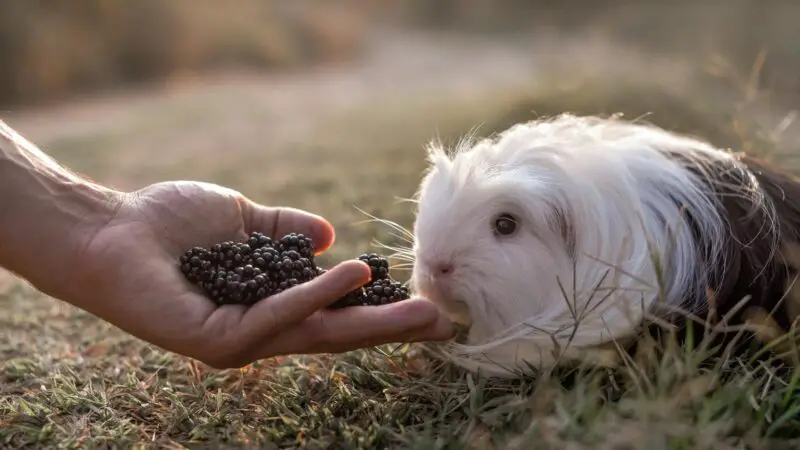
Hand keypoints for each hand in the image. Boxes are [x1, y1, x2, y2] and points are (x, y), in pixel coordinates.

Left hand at [73, 181, 454, 367]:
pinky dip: (314, 296)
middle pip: (335, 333)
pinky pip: (275, 316)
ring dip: (368, 319)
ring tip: (418, 309)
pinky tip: (349, 276)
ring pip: (316, 332)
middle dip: (389, 329)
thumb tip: (328, 234)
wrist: (110, 230)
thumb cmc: (169, 224)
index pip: (334, 313)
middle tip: (441, 324)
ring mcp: (240, 340)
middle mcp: (260, 329)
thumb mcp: (245, 222)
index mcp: (270, 304)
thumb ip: (285, 230)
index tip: (424, 304)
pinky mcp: (217, 341)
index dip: (378, 309)